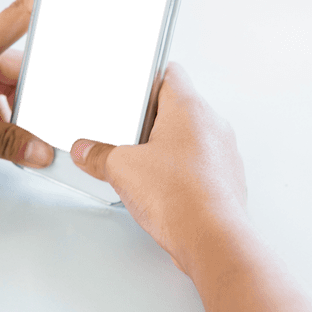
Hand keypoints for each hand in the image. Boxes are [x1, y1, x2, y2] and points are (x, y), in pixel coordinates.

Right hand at [69, 63, 246, 272]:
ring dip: (166, 148)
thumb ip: (97, 154)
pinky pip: (199, 165)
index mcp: (189, 108)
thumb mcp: (121, 168)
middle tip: (126, 135)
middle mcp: (212, 125)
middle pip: (177, 108)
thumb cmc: (180, 198)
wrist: (211, 240)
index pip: (169, 72)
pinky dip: (180, 172)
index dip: (146, 77)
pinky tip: (159, 189)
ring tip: (140, 166)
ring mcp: (223, 153)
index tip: (131, 87)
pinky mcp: (225, 179)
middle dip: (150, 121)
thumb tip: (87, 151)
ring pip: (189, 139)